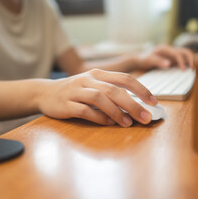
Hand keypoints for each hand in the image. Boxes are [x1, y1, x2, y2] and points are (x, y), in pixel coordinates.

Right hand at [37, 69, 157, 126]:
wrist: (44, 93)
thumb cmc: (74, 91)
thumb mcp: (93, 85)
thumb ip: (112, 92)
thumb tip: (136, 106)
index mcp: (98, 74)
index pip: (125, 78)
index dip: (141, 90)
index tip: (154, 102)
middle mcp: (88, 80)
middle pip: (115, 90)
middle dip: (133, 104)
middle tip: (145, 117)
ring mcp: (76, 91)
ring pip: (100, 98)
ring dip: (116, 112)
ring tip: (127, 123)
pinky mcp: (66, 104)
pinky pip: (84, 110)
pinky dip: (98, 117)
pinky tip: (108, 124)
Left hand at [136, 45, 194, 70]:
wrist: (140, 59)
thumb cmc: (143, 59)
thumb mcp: (149, 60)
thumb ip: (158, 62)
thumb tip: (169, 64)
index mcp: (165, 48)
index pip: (177, 54)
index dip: (182, 62)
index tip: (184, 70)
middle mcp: (170, 49)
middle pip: (185, 51)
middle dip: (191, 59)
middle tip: (193, 69)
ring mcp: (172, 53)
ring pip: (185, 54)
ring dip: (190, 60)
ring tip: (194, 70)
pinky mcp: (172, 58)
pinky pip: (182, 59)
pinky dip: (187, 63)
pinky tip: (189, 70)